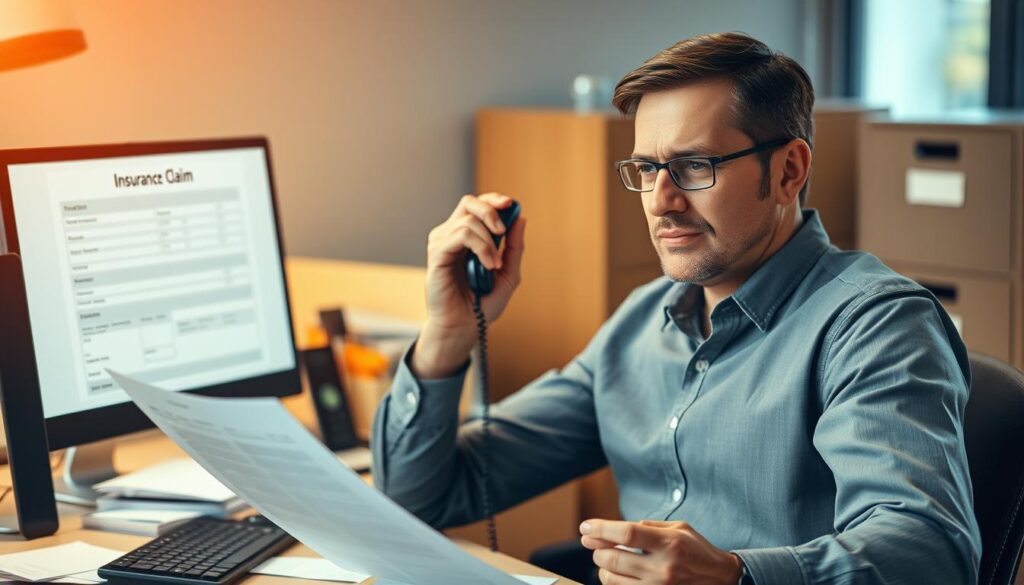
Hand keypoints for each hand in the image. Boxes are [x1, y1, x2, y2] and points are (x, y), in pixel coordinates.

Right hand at [412, 193, 525, 378]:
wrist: (465, 327)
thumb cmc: (482, 303)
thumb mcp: (508, 273)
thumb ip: (514, 247)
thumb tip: (520, 218)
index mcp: (466, 236)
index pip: (476, 205)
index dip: (493, 200)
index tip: (511, 204)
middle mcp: (451, 236)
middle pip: (468, 203)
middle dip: (490, 210)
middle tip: (502, 232)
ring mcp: (441, 244)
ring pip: (467, 221)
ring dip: (488, 241)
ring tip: (494, 265)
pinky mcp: (436, 255)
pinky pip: (459, 236)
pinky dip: (480, 247)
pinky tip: (487, 266)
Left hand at [580, 519, 742, 584]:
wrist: (721, 579)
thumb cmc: (697, 550)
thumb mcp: (679, 528)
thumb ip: (648, 526)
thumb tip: (614, 529)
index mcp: (669, 543)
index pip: (626, 534)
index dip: (601, 529)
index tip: (585, 527)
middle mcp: (663, 567)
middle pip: (613, 559)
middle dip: (596, 549)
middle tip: (591, 542)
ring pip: (612, 579)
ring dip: (601, 567)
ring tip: (604, 558)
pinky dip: (612, 581)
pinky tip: (614, 574)